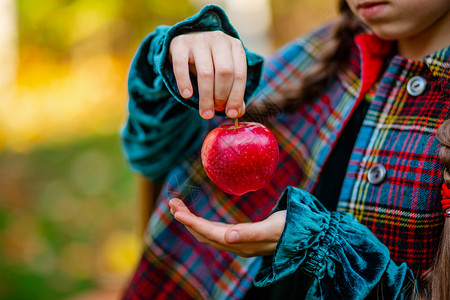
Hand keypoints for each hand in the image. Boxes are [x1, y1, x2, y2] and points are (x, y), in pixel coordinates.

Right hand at [169, 31, 246, 119]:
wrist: (187, 43)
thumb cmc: (211, 62)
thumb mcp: (224, 74)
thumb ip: (233, 92)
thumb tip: (237, 113)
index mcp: (235, 46)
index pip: (240, 74)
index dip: (236, 97)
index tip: (231, 113)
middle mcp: (219, 39)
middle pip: (224, 72)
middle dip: (221, 96)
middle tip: (216, 110)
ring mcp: (199, 40)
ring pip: (206, 72)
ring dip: (206, 96)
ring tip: (205, 112)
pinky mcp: (180, 43)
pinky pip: (181, 66)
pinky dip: (184, 83)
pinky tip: (187, 95)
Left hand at [169, 198, 285, 256]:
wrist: (306, 237)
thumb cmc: (291, 229)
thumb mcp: (272, 228)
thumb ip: (250, 233)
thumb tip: (227, 237)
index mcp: (241, 242)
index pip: (209, 232)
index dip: (191, 222)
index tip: (176, 210)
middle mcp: (236, 244)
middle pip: (203, 234)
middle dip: (186, 219)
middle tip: (172, 202)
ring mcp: (238, 243)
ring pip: (208, 234)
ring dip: (192, 221)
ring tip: (179, 207)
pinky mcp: (242, 238)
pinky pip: (216, 233)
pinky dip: (203, 224)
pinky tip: (199, 219)